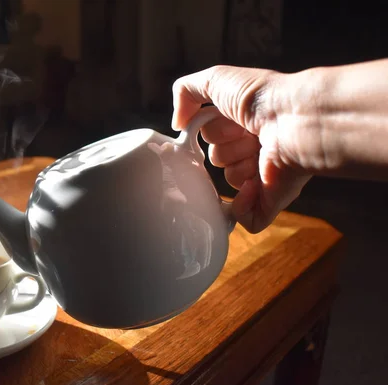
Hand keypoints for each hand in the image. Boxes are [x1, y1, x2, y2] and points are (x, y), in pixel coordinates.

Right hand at [171, 66, 314, 232]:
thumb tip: (177, 123)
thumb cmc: (262, 97)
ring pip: (229, 182)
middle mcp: (256, 147)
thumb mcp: (216, 79)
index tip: (227, 118)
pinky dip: (243, 205)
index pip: (210, 135)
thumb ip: (186, 92)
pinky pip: (244, 216)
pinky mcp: (272, 199)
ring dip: (239, 166)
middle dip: (228, 147)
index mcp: (245, 123)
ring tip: (260, 151)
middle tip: (248, 134)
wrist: (295, 120)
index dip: (212, 129)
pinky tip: (256, 184)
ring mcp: (264, 175)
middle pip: (217, 159)